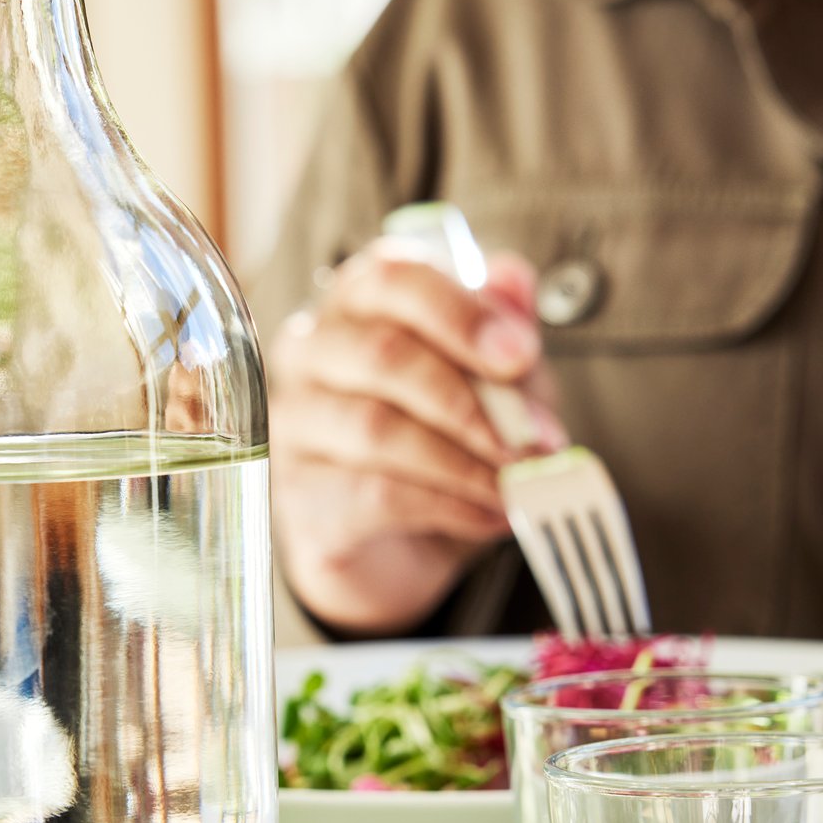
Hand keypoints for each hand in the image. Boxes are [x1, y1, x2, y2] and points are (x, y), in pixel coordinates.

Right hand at [268, 240, 564, 634]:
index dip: (460, 312)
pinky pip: (374, 494)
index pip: (391, 277)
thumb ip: (503, 331)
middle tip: (527, 437)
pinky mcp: (300, 496)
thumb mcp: (495, 382)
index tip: (519, 354)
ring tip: (513, 483)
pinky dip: (447, 505)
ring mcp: (295, 425)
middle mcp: (311, 353)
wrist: (407, 544)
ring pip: (377, 428)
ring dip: (463, 461)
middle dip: (470, 401)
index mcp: (359, 304)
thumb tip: (511, 281)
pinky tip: (486, 513)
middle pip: (381, 354)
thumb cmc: (446, 443)